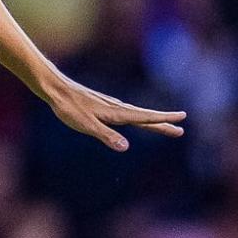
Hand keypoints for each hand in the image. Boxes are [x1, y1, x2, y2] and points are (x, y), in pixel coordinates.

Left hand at [42, 76, 184, 152]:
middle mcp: (117, 108)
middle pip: (145, 117)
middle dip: (163, 123)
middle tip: (180, 129)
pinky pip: (127, 113)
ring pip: (137, 114)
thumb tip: (126, 147)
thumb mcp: (87, 125)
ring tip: (165, 125)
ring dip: (152, 120)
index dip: (164, 119)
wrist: (56, 89)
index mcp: (117, 113)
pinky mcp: (104, 106)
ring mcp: (111, 106)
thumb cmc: (69, 108)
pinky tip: (136, 120)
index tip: (182, 118)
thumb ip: (106, 136)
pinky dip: (139, 117)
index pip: (145, 117)